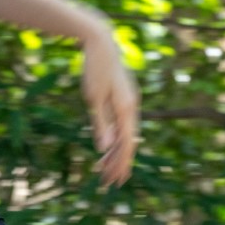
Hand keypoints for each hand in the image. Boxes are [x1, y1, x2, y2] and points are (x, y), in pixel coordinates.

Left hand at [81, 25, 139, 186]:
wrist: (99, 41)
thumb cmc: (94, 68)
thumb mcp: (93, 97)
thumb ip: (100, 123)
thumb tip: (105, 149)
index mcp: (126, 108)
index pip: (127, 144)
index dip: (121, 164)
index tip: (113, 181)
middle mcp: (131, 107)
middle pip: (127, 142)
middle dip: (118, 163)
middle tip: (108, 182)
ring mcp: (128, 101)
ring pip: (124, 133)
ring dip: (116, 152)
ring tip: (104, 168)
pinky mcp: (122, 97)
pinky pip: (122, 123)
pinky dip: (115, 137)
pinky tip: (108, 146)